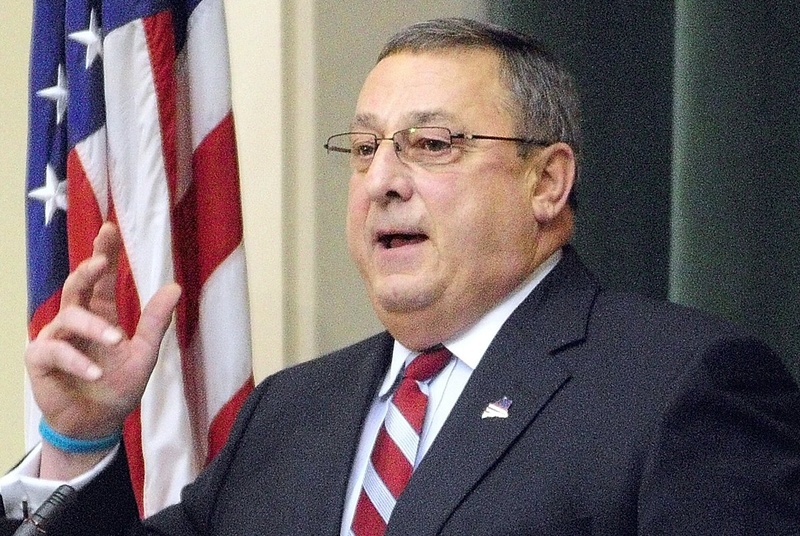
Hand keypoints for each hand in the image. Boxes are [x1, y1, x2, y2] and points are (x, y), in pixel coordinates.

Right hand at [26, 222, 180, 476]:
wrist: (99, 424)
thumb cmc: (119, 387)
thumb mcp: (144, 353)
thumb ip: (156, 322)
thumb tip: (175, 286)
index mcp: (101, 314)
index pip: (101, 279)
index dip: (104, 252)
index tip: (109, 228)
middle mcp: (76, 321)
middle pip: (76, 284)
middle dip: (87, 268)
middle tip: (102, 260)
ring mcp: (55, 337)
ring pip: (70, 316)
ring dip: (94, 328)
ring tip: (117, 340)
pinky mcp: (40, 359)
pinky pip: (55, 350)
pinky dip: (78, 360)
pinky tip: (96, 373)